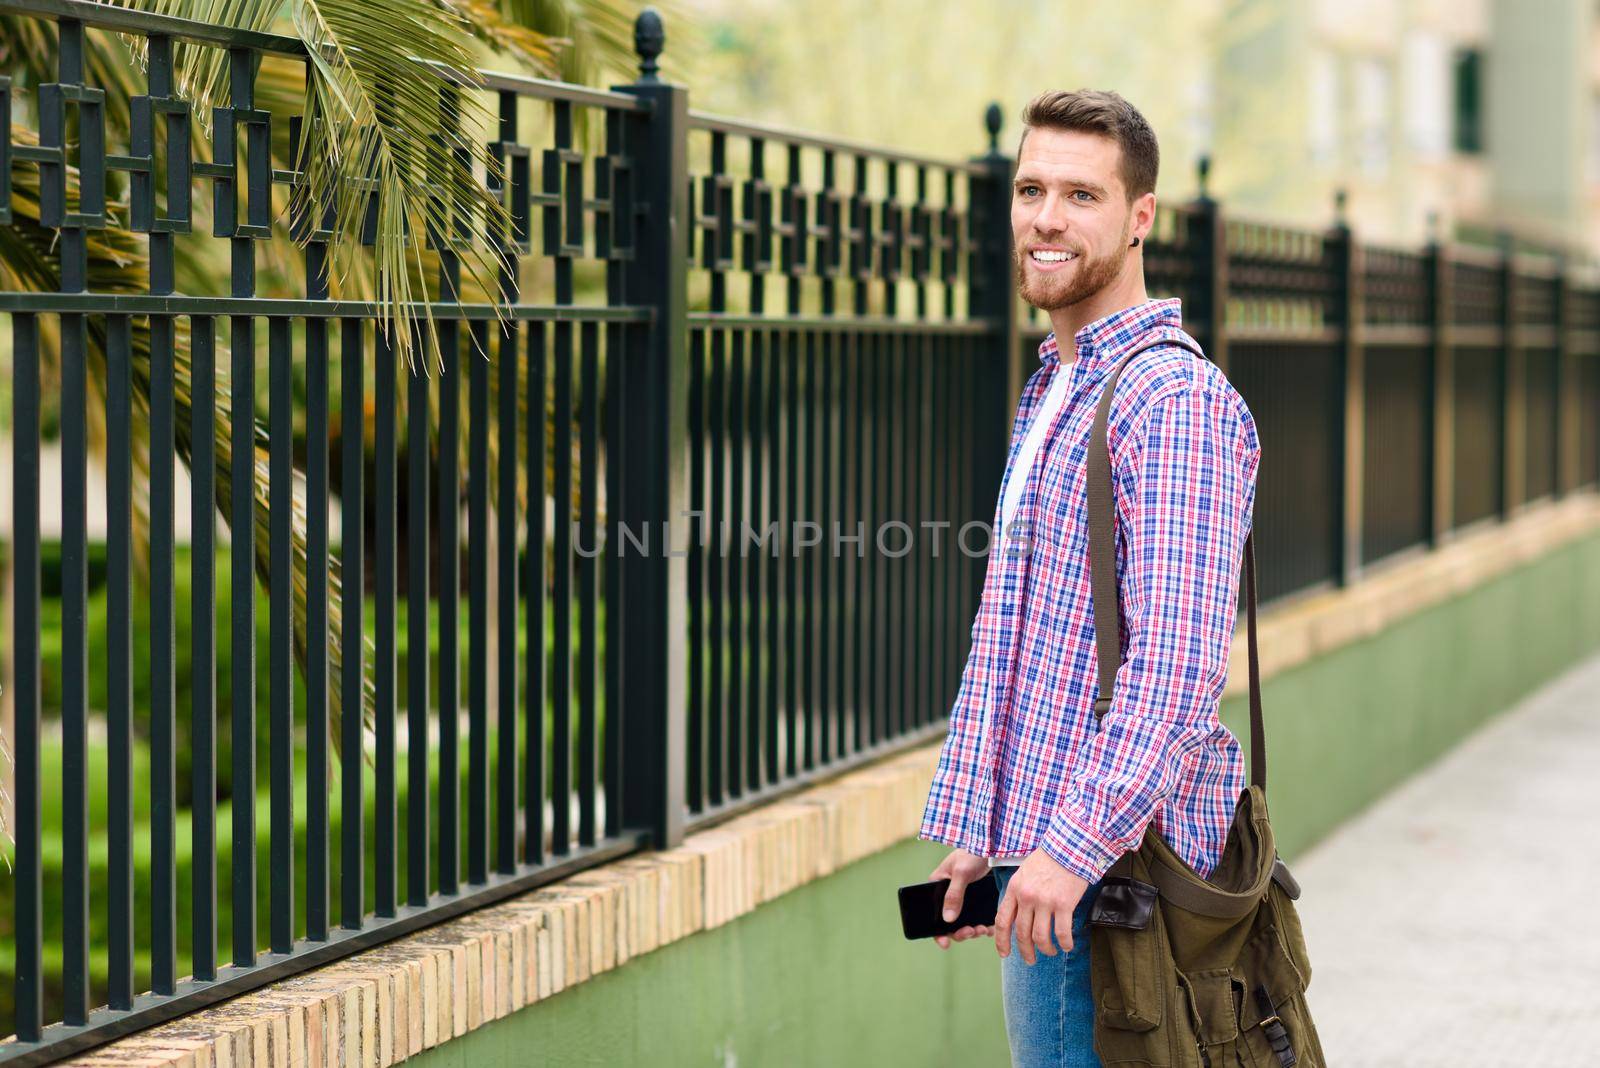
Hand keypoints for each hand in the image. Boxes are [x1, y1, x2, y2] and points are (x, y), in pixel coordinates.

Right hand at [928, 848, 994, 950]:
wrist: (992, 845)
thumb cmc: (972, 853)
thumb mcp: (961, 873)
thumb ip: (953, 895)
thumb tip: (947, 920)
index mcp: (937, 887)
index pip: (931, 914)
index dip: (936, 932)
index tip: (945, 943)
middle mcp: (947, 895)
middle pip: (948, 923)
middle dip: (959, 932)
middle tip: (971, 932)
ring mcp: (962, 899)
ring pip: (963, 923)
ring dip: (971, 930)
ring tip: (982, 929)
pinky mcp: (975, 900)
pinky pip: (976, 918)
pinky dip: (982, 925)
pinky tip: (988, 926)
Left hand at [993, 848, 1089, 964]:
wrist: (1070, 847)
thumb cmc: (1048, 859)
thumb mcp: (1024, 873)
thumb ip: (1018, 893)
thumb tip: (1015, 916)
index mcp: (1014, 889)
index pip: (1002, 921)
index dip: (1001, 941)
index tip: (1004, 954)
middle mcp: (1027, 897)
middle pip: (1021, 933)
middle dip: (1025, 951)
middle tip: (1030, 960)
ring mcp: (1045, 901)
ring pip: (1040, 937)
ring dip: (1046, 949)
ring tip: (1051, 952)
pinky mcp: (1064, 904)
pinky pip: (1062, 932)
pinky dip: (1065, 943)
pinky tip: (1067, 946)